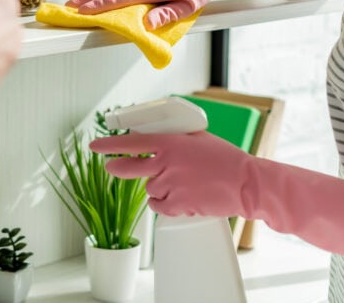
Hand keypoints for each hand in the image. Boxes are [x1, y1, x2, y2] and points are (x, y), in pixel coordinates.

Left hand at [91, 132, 343, 263]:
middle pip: (128, 168)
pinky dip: (165, 204)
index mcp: (170, 143)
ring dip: (160, 186)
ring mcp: (170, 185)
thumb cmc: (227, 159)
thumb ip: (174, 138)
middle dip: (116, 167)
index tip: (96, 146)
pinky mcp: (177, 205)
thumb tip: (156, 138)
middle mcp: (166, 163)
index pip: (131, 143)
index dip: (110, 145)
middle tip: (110, 167)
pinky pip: (159, 206)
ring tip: (184, 183)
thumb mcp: (198, 138)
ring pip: (150, 188)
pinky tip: (182, 197)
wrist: (247, 184)